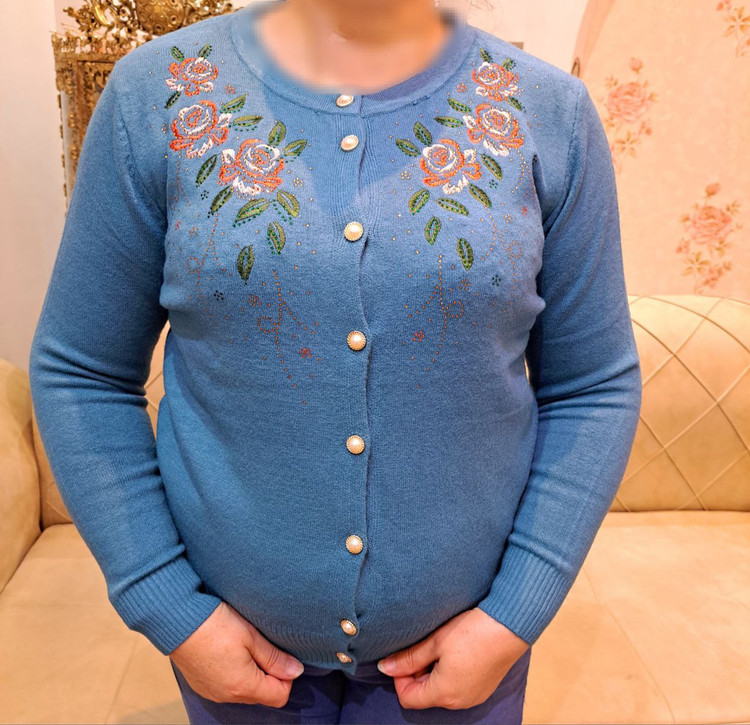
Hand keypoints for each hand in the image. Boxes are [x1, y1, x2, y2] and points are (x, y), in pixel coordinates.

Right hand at [169, 601, 305, 706]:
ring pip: (243, 690)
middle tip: (263, 645)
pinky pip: (226, 686)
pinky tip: (229, 651)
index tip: (282, 655)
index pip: (279, 696)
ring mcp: (212, 692)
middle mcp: (227, 696)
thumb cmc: (216, 624)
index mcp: (243, 686)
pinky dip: (234, 672)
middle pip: (261, 694)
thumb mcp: (251, 636)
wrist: (177, 619)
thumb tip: (296, 671)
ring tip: (245, 645)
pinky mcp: (201, 684)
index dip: (286, 677)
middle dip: (269, 674)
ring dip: (251, 672)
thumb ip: (275, 657)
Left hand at [376, 607, 528, 709]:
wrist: (509, 626)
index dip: (400, 677)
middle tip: (423, 646)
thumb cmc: (470, 632)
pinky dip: (449, 674)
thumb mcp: (435, 642)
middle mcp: (459, 702)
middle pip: (425, 695)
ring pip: (441, 691)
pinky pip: (458, 688)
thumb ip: (408, 658)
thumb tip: (385, 668)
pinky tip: (455, 651)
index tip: (405, 655)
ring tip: (439, 646)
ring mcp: (474, 697)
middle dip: (417, 673)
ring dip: (433, 673)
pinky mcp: (484, 688)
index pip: (408, 697)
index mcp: (443, 694)